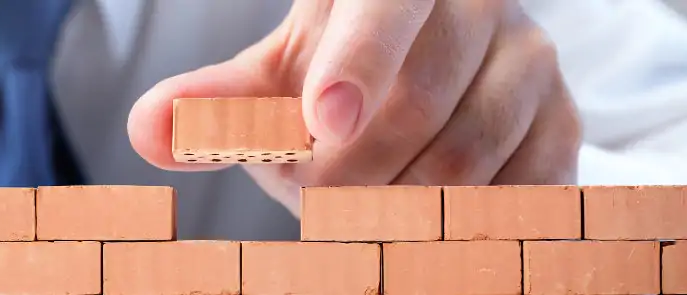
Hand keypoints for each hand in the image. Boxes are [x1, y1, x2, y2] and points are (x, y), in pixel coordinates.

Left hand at [127, 0, 581, 216]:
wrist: (421, 89)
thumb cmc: (335, 82)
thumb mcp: (274, 85)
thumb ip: (218, 105)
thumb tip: (147, 130)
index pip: (384, 5)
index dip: (357, 61)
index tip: (320, 123)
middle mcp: (476, 8)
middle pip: (420, 103)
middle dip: (352, 171)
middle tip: (311, 199)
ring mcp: (528, 66)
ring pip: (468, 157)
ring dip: (396, 206)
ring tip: (353, 212)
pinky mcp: (561, 128)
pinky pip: (518, 193)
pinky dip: (457, 226)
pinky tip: (417, 230)